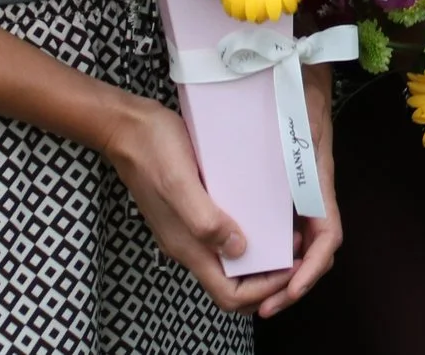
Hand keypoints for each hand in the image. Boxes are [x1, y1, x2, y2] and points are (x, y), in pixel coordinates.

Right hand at [100, 94, 284, 313]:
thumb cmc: (154, 151)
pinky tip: (266, 215)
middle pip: (231, 285)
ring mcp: (188, 230)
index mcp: (188, 247)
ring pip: (230, 263)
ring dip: (261, 259)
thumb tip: (239, 249)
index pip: (229, 295)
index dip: (264, 290)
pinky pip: (224, 237)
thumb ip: (206, 221)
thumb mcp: (181, 183)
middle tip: (297, 255)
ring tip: (289, 236)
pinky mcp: (192, 211)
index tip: (294, 266)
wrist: (127, 129)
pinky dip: (250, 237)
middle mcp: (189, 245)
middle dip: (267, 280)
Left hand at [259, 63, 342, 317]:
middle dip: (295, 279)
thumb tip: (241, 238)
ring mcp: (300, 182)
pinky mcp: (284, 177)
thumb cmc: (288, 87)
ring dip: (284, 264)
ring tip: (255, 286)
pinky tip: (247, 245)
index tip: (287, 292)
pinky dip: (272, 240)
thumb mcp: (280, 121)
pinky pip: (285, 218)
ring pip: (301, 234)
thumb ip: (245, 181)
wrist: (293, 57)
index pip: (326, 236)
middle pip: (315, 245)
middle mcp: (312, 186)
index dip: (310, 270)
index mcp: (316, 179)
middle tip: (264, 306)